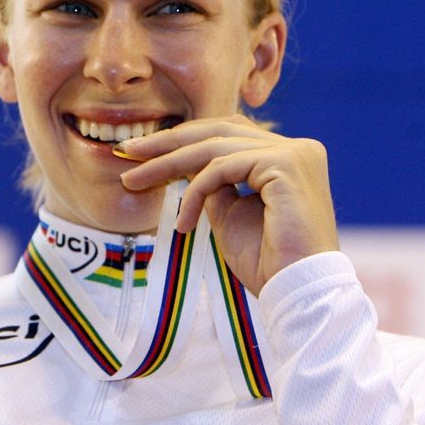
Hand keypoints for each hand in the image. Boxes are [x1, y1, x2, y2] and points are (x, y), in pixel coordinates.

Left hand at [116, 115, 338, 294]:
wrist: (298, 293)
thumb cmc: (268, 262)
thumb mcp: (229, 213)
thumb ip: (212, 183)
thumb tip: (182, 163)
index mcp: (287, 155)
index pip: (227, 134)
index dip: (183, 140)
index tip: (141, 154)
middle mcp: (297, 147)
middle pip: (218, 131)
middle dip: (167, 142)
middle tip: (127, 152)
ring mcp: (294, 153)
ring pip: (214, 147)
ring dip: (168, 165)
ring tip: (134, 182)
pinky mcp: (286, 165)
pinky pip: (221, 169)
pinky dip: (195, 192)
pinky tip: (183, 222)